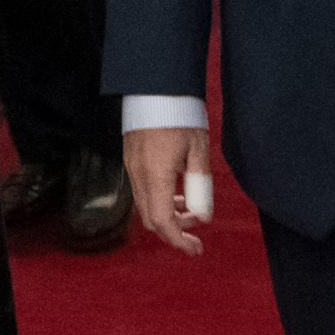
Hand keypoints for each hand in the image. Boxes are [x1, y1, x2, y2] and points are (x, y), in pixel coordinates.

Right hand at [127, 125, 210, 255]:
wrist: (155, 85)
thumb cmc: (180, 114)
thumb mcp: (199, 150)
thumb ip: (200, 184)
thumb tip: (203, 215)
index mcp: (156, 174)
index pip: (163, 222)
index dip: (179, 240)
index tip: (195, 249)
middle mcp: (139, 174)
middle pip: (151, 219)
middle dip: (174, 231)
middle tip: (197, 232)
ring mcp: (131, 166)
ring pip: (145, 205)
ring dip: (167, 214)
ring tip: (191, 208)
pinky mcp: (131, 158)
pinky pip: (142, 190)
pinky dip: (159, 199)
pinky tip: (177, 191)